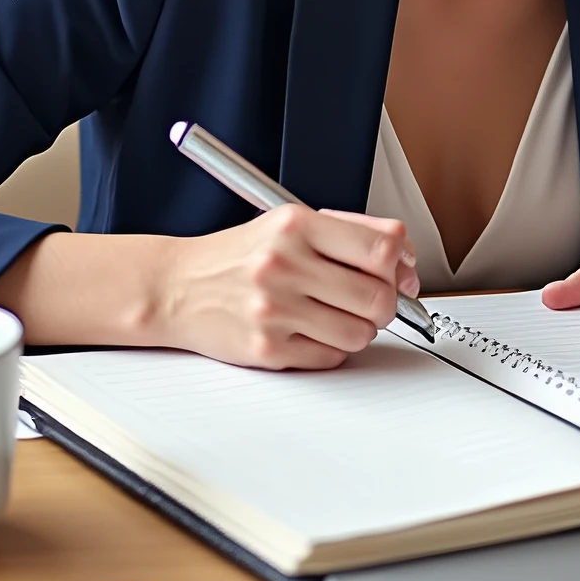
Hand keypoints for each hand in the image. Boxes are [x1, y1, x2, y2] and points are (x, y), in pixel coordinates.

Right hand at [157, 206, 418, 369]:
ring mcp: (275, 309)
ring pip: (360, 333)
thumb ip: (348, 231)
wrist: (175, 286)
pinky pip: (330, 357)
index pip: (380, 247)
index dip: (402, 264)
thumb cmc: (236, 256)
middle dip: (386, 302)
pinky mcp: (267, 348)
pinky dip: (331, 348)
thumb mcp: (287, 223)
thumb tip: (404, 257)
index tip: (401, 272)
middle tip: (371, 299)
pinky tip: (310, 330)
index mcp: (295, 225)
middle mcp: (284, 264)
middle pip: (378, 296)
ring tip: (335, 315)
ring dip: (359, 328)